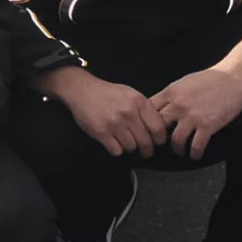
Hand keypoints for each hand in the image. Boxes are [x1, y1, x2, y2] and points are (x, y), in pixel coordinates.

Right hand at [39, 66, 160, 156]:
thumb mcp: (131, 95)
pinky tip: (114, 141)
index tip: (157, 142)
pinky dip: (116, 149)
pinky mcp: (101, 133)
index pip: (158, 128)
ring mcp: (114, 123)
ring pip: (131, 148)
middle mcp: (128, 112)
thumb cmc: (107, 94)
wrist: (82, 90)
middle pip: (146, 142)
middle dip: (146, 150)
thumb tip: (158, 129)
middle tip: (145, 151)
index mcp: (139, 102)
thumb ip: (145, 110)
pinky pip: (117, 151)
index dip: (160, 139)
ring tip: (125, 141)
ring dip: (129, 148)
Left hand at [151, 64, 241, 158]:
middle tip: (161, 145)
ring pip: (176, 140)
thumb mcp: (183, 83)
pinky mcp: (207, 126)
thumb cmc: (209, 79)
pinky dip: (194, 153)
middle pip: (159, 127)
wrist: (231, 79)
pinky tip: (195, 155)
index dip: (146, 121)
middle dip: (158, 138)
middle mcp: (178, 106)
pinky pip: (196, 146)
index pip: (149, 110)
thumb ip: (171, 96)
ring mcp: (192, 117)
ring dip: (177, 149)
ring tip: (180, 151)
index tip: (148, 129)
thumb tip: (161, 106)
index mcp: (170, 93)